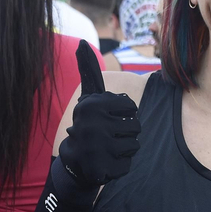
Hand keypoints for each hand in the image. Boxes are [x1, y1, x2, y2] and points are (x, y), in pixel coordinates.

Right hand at [58, 41, 140, 187]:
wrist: (74, 161)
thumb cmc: (87, 124)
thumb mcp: (88, 98)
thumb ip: (88, 71)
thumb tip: (82, 42)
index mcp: (92, 105)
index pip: (131, 107)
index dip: (124, 114)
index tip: (109, 119)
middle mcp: (93, 125)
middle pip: (136, 126)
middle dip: (127, 132)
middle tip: (109, 136)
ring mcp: (97, 149)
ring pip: (134, 145)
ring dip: (125, 148)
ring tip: (109, 148)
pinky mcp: (102, 169)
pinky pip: (128, 165)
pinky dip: (120, 165)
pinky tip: (107, 162)